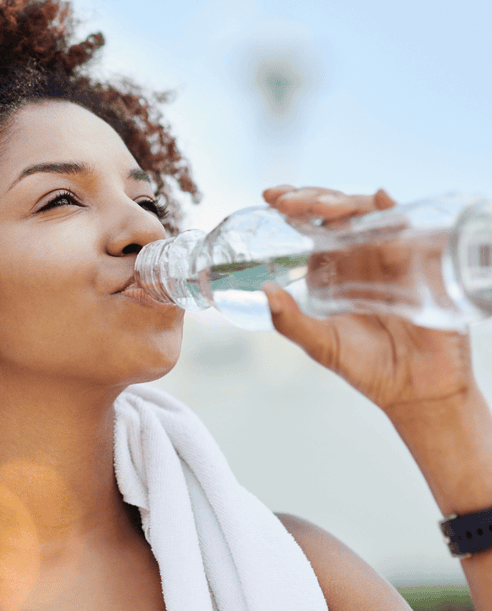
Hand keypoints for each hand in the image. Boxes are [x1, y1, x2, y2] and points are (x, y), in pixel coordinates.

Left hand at [259, 185, 477, 419]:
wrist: (417, 389)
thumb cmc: (368, 366)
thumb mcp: (321, 344)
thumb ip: (290, 321)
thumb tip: (263, 291)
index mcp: (333, 267)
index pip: (311, 225)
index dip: (293, 204)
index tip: (270, 197)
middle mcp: (360, 255)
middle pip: (337, 211)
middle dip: (312, 197)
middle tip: (289, 202)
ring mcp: (391, 255)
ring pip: (368, 212)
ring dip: (344, 203)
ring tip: (322, 209)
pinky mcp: (420, 262)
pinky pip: (409, 228)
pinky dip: (393, 210)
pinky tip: (380, 201)